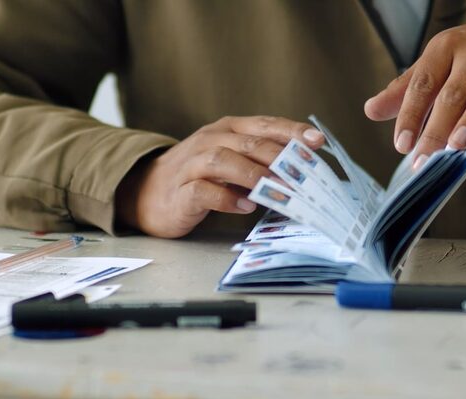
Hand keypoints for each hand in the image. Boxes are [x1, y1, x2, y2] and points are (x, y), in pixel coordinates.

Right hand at [116, 116, 323, 237]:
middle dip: (281, 157)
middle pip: (249, 142)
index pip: (265, 124)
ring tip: (282, 191)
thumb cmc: (200, 177)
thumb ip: (262, 161)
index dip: (292, 131)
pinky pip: (204, 191)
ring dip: (256, 176)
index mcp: (228, 129)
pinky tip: (246, 206)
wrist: (147, 192)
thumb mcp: (233, 162)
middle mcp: (210, 140)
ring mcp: (192, 164)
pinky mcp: (180, 191)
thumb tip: (304, 169)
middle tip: (307, 174)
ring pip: (225, 161)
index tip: (319, 141)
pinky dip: (227, 198)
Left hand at [364, 13, 465, 159]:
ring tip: (455, 146)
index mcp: (447, 48)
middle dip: (435, 130)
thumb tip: (372, 110)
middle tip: (423, 158)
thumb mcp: (439, 62)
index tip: (402, 144)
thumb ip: (406, 88)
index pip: (423, 83)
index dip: (410, 115)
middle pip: (452, 95)